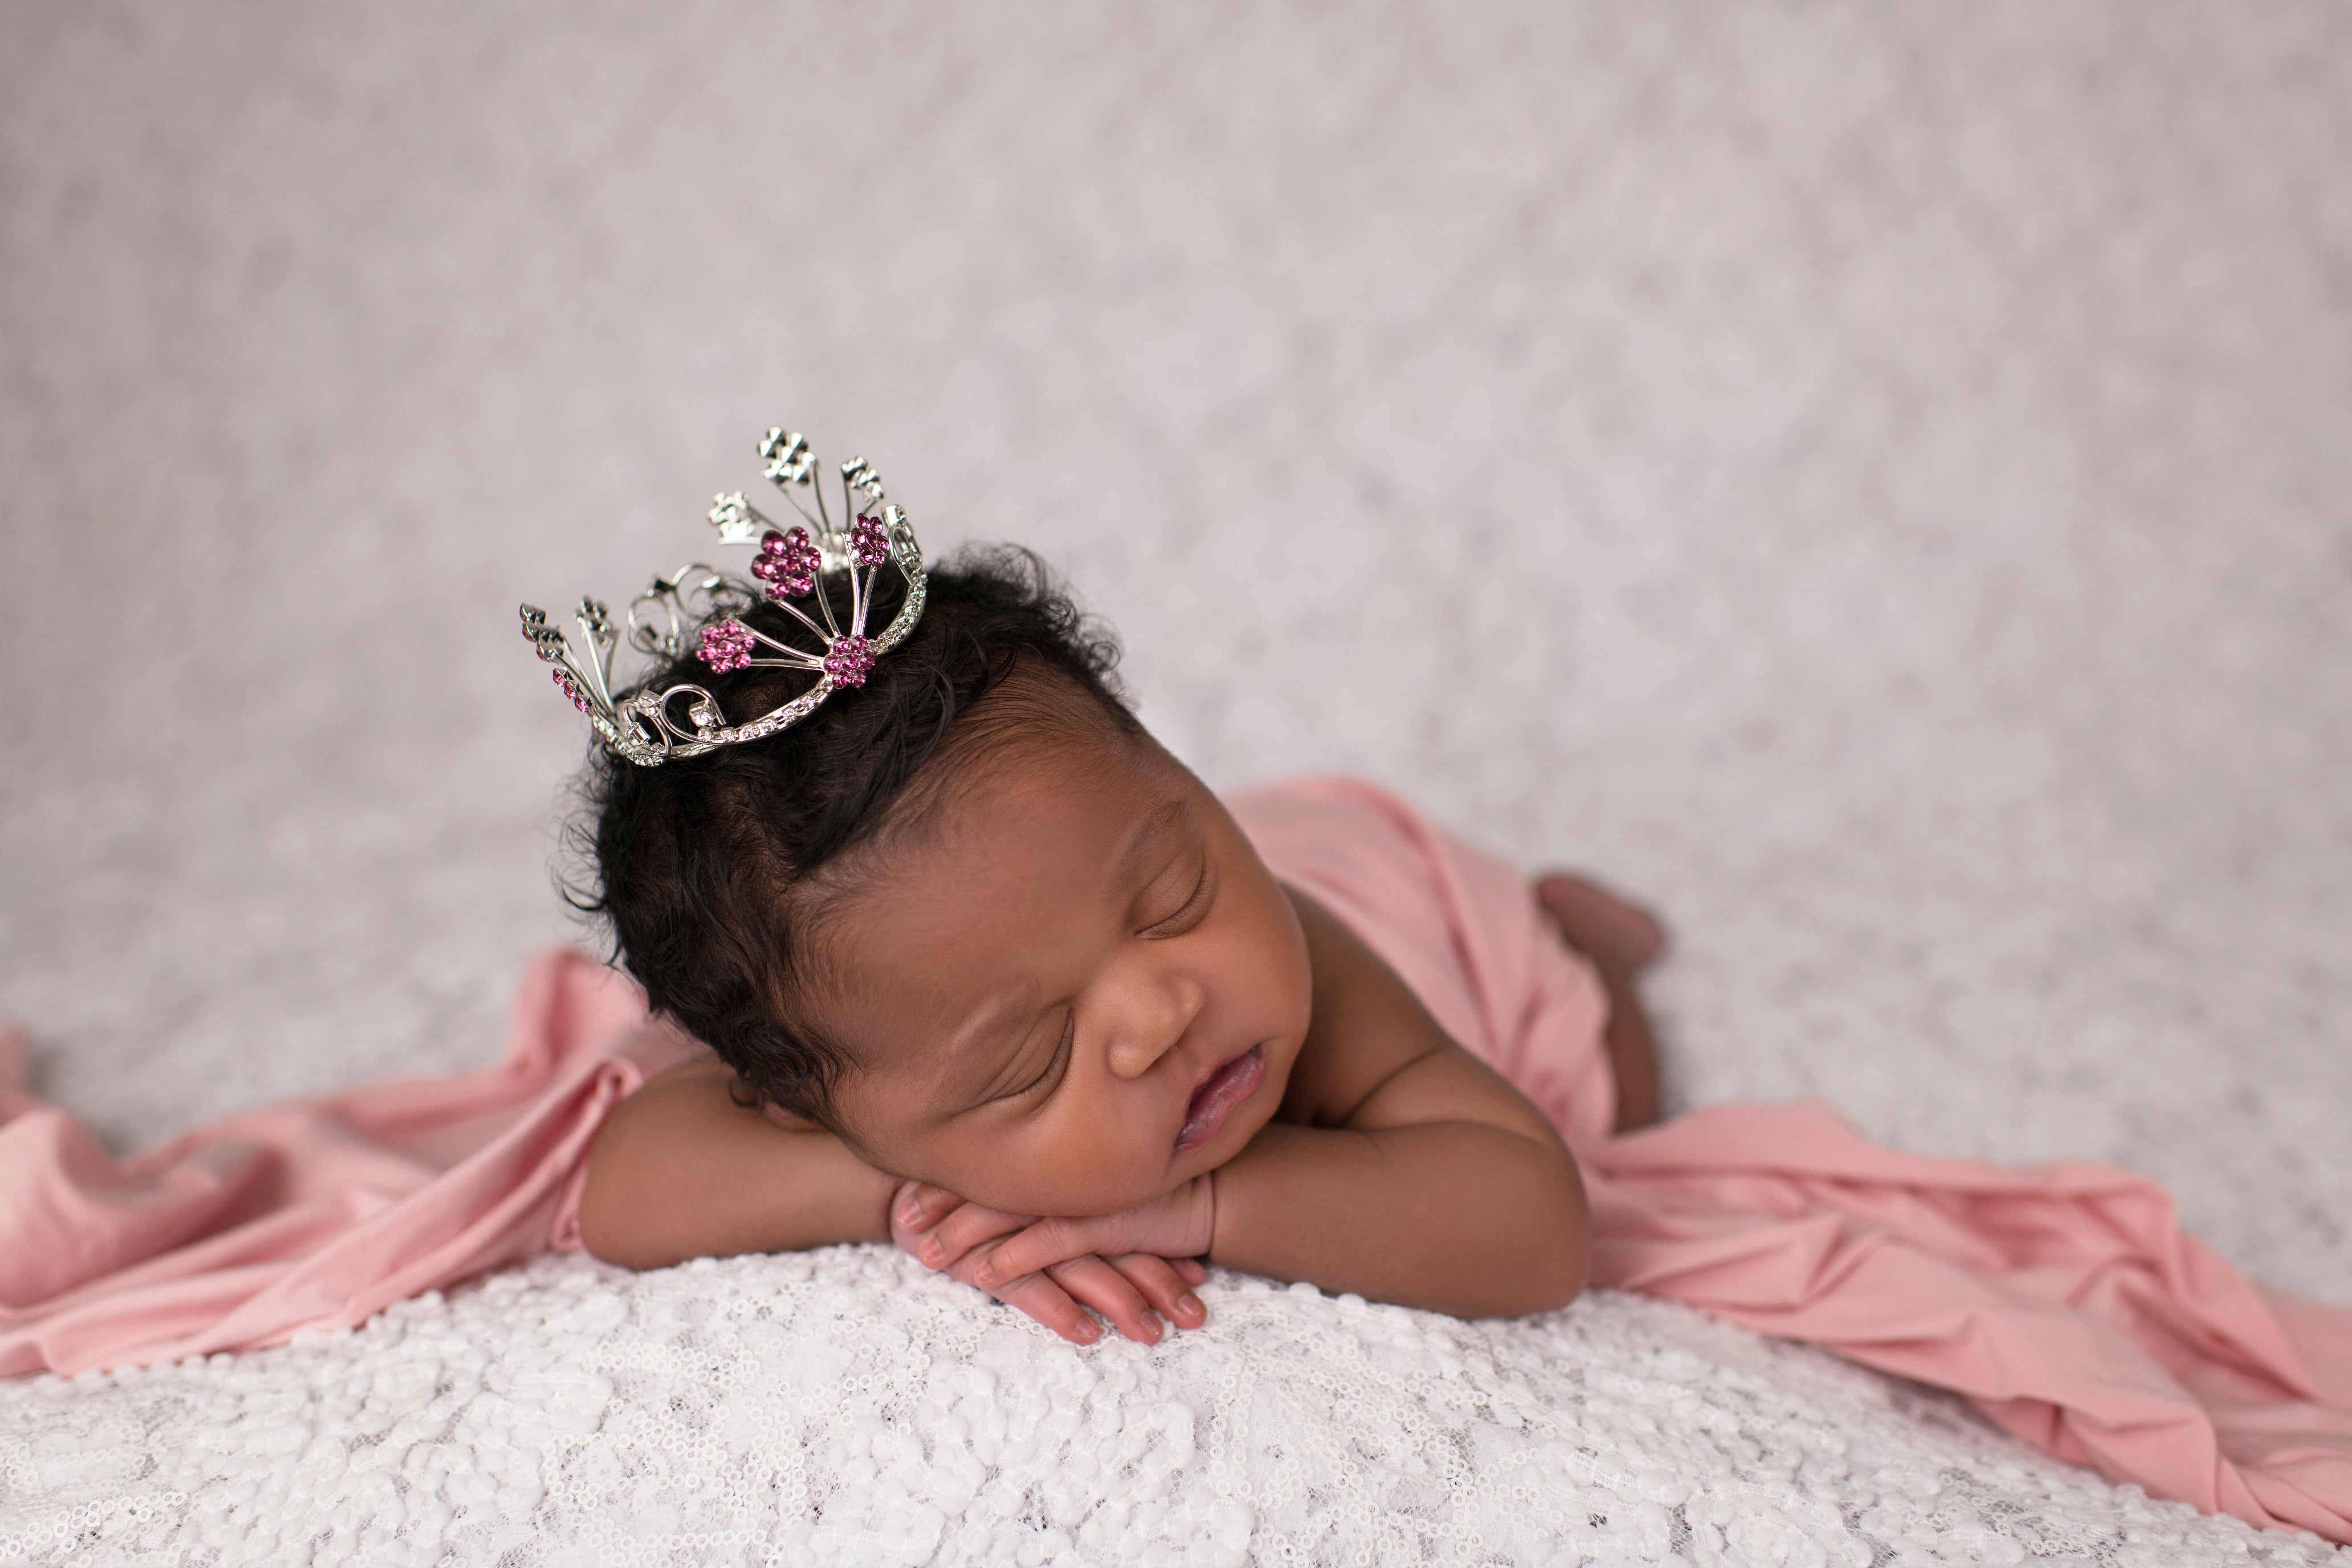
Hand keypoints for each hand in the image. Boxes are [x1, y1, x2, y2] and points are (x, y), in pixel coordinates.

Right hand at [891, 1180, 1210, 1345]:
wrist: (908, 1190)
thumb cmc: (980, 1201)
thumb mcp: (1032, 1205)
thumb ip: (1079, 1219)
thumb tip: (1142, 1250)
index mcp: (1068, 1202)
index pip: (1127, 1229)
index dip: (1164, 1255)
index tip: (1202, 1281)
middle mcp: (1051, 1215)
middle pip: (1116, 1250)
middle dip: (1158, 1285)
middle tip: (1195, 1319)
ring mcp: (1018, 1236)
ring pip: (1080, 1268)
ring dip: (1118, 1301)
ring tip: (1151, 1335)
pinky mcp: (981, 1259)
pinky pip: (1025, 1286)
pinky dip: (1056, 1308)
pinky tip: (1085, 1333)